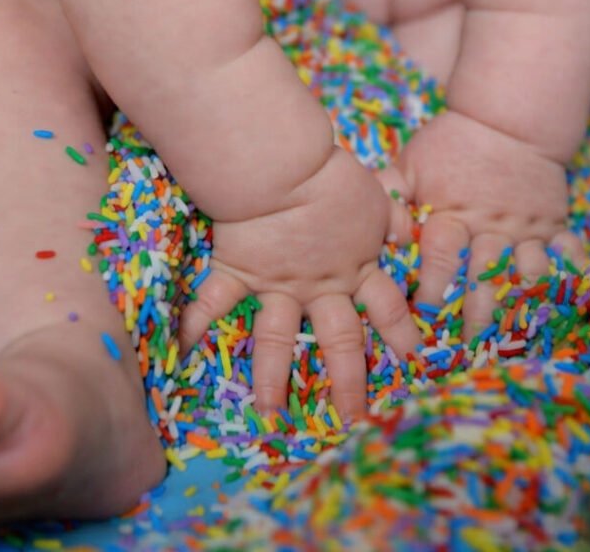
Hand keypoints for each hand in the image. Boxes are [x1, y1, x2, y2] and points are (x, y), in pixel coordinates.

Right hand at [179, 147, 419, 420]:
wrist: (287, 170)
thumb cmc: (335, 177)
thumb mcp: (376, 194)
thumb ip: (392, 215)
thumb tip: (405, 231)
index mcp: (356, 266)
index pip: (386, 307)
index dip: (401, 333)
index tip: (411, 360)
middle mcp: (319, 286)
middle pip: (340, 341)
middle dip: (348, 382)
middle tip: (353, 419)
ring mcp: (277, 284)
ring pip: (276, 340)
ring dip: (272, 380)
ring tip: (270, 416)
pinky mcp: (239, 271)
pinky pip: (213, 302)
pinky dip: (193, 324)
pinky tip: (178, 352)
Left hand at [379, 110, 586, 341]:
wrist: (505, 119)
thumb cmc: (450, 144)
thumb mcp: (412, 164)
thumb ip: (389, 195)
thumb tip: (364, 225)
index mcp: (451, 212)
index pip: (440, 258)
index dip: (431, 290)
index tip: (421, 319)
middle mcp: (490, 226)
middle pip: (484, 277)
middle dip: (476, 314)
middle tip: (468, 347)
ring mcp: (525, 226)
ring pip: (527, 273)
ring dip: (521, 305)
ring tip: (514, 337)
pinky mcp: (553, 222)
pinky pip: (567, 253)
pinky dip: (570, 276)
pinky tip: (568, 302)